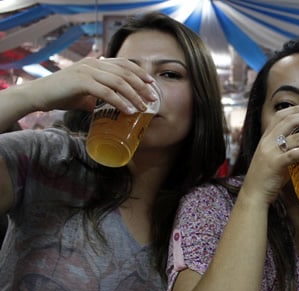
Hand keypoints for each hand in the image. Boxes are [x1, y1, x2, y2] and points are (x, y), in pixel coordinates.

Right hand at [22, 57, 155, 113]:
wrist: (38, 95)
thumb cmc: (62, 94)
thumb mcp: (86, 93)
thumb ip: (100, 96)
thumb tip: (116, 106)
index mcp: (95, 62)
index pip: (123, 63)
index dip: (139, 72)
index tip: (151, 82)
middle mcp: (93, 63)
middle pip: (125, 72)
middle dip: (142, 85)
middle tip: (153, 98)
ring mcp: (87, 71)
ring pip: (118, 82)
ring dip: (134, 95)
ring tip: (144, 107)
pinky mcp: (81, 82)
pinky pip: (106, 92)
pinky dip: (120, 102)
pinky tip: (129, 111)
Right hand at [240, 105, 298, 204]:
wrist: (253, 194)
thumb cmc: (266, 178)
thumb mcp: (273, 157)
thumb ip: (286, 149)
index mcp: (266, 137)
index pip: (281, 115)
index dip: (298, 109)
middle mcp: (267, 141)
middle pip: (290, 120)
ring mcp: (270, 152)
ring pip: (296, 136)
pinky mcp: (275, 165)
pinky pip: (293, 154)